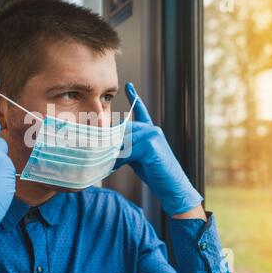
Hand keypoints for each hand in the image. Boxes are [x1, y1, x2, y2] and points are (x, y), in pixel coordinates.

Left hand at [115, 83, 202, 215]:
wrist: (172, 186)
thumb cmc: (154, 172)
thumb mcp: (137, 157)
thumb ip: (125, 148)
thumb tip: (106, 147)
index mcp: (150, 131)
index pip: (141, 111)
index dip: (135, 98)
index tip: (128, 85)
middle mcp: (152, 130)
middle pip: (124, 129)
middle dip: (111, 141)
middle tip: (100, 151)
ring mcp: (153, 136)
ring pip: (124, 140)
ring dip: (114, 153)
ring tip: (110, 163)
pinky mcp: (151, 146)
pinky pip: (127, 150)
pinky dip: (119, 160)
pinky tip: (115, 167)